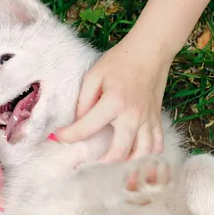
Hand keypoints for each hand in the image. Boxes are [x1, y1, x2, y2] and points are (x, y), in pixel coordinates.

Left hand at [53, 34, 171, 162]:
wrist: (149, 52)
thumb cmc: (119, 61)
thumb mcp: (94, 76)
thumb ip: (83, 101)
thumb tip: (78, 122)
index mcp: (114, 103)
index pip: (86, 129)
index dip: (68, 136)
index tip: (57, 137)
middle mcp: (133, 116)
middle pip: (118, 153)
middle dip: (99, 162)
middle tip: (86, 160)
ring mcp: (148, 120)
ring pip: (141, 154)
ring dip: (126, 162)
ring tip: (111, 159)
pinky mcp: (157, 119)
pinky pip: (156, 145)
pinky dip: (146, 154)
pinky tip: (134, 152)